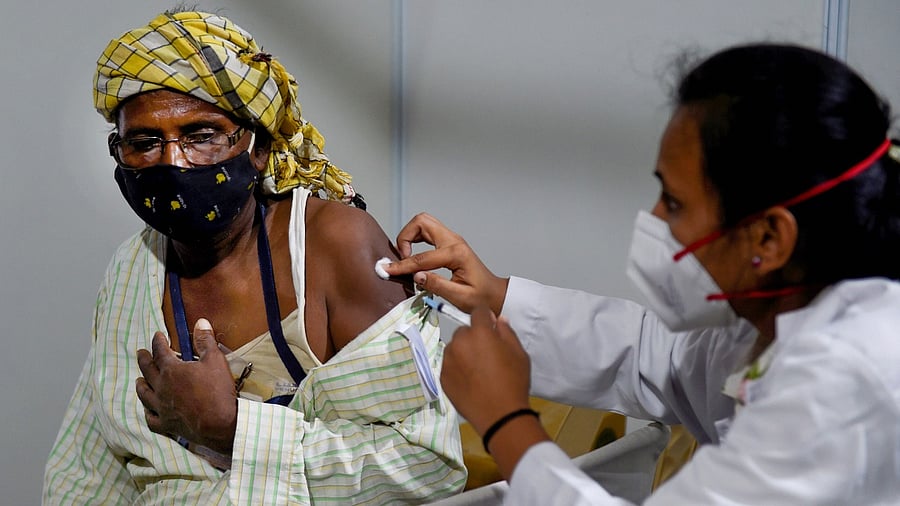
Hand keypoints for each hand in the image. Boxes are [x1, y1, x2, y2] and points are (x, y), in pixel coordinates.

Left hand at [136, 318, 236, 454]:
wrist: (219, 424)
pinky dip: (147, 413)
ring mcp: (162, 407)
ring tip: (139, 380)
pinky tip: (148, 410)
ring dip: (140, 385)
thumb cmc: (218, 390)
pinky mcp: (166, 424)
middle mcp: (161, 388)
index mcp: (171, 370)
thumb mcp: (215, 360)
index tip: (157, 335)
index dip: (158, 342)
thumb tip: (200, 322)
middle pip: (147, 371)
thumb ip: (205, 340)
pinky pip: (151, 419)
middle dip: (144, 359)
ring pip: (144, 394)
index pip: (160, 351)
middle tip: (140, 352)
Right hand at [383, 212, 508, 313]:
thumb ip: (437, 286)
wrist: (493, 294)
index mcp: (456, 254)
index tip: (389, 270)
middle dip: (405, 236)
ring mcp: (452, 240)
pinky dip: (416, 238)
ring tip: (406, 257)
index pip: (422, 257)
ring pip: (423, 223)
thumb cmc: (481, 296)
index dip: (403, 265)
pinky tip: (413, 255)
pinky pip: (427, 231)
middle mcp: (454, 241)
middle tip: (402, 258)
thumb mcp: (460, 297)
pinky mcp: (449, 243)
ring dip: (410, 235)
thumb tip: (416, 276)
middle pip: (422, 222)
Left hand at [440, 307, 531, 434]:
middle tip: (486, 353)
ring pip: (454, 348)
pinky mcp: (443, 377)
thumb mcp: (519, 353)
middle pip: (464, 331)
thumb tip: (498, 320)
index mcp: (480, 332)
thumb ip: (507, 332)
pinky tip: (470, 381)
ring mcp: (448, 360)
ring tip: (477, 369)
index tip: (491, 326)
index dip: (485, 316)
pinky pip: (449, 365)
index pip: (478, 311)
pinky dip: (457, 368)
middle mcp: (459, 342)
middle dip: (474, 336)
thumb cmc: (513, 381)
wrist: (500, 415)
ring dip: (463, 352)